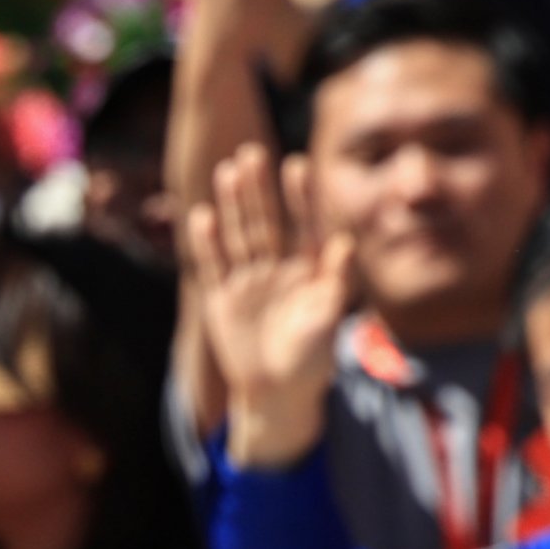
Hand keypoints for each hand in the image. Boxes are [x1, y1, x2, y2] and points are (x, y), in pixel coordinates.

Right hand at [184, 145, 353, 469]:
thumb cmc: (313, 360)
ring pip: (240, 236)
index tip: (298, 164)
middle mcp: (277, 268)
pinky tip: (202, 215)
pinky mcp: (224, 299)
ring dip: (233, 205)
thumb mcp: (329, 318)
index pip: (304, 225)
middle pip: (267, 222)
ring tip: (227, 171)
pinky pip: (214, 266)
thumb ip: (337, 279)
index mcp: (307, 270)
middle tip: (253, 152)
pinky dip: (207, 243)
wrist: (277, 396)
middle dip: (260, 190)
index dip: (301, 197)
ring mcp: (248, 281)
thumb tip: (347, 240)